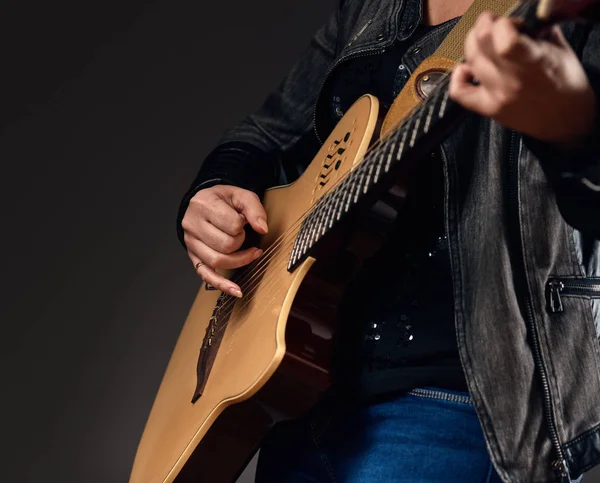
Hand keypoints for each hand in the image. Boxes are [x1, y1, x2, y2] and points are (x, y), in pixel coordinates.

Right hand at [182, 185, 268, 297]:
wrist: (203, 203)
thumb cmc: (222, 199)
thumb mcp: (240, 195)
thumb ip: (253, 209)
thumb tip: (262, 229)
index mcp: (203, 204)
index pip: (232, 225)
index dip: (244, 225)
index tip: (244, 221)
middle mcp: (192, 224)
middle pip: (225, 245)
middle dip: (241, 241)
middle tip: (243, 234)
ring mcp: (191, 243)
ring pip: (217, 261)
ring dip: (240, 260)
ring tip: (250, 253)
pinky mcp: (193, 257)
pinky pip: (206, 275)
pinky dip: (222, 285)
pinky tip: (236, 290)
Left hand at [449, 12, 596, 144]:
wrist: (566, 122)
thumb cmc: (567, 83)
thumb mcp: (561, 50)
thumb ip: (540, 30)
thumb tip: (520, 18)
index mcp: (534, 62)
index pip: (503, 37)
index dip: (502, 24)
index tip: (510, 24)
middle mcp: (512, 80)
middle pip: (481, 44)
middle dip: (483, 26)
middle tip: (491, 24)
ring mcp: (496, 96)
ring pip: (470, 61)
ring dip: (473, 45)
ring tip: (483, 42)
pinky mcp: (487, 109)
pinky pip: (459, 92)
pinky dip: (458, 76)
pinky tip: (466, 69)